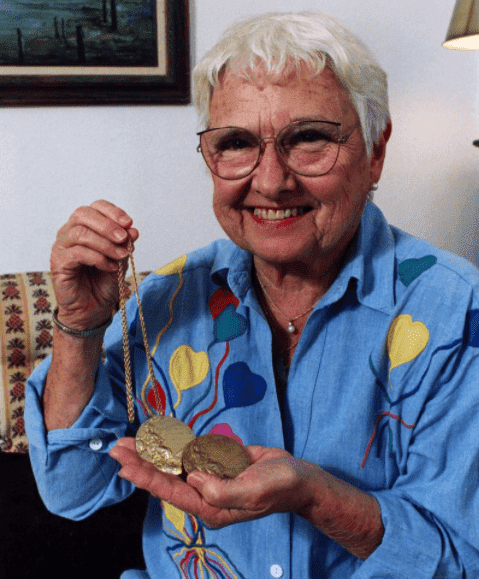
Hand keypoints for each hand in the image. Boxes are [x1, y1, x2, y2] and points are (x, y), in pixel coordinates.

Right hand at [51, 200, 138, 329]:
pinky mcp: (58, 264)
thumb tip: (133, 230)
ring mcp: (61, 248)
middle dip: (107, 225)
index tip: (129, 223)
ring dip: (105, 243)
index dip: (112, 212)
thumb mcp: (120, 259)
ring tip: (121, 256)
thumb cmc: (104, 282)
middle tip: (124, 238)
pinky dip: (98, 258)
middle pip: (83, 214)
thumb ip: (124, 244)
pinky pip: (77, 253)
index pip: (94, 207)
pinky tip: (109, 267)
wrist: (93, 309)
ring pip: (80, 233)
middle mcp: (69, 233)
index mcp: (84, 227)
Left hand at [109, 437, 311, 528]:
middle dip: (140, 462)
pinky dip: (175, 443)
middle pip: (165, 476)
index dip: (146, 476)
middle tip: (116, 448)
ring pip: (175, 463)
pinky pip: (192, 452)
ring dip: (153, 450)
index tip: (125, 465)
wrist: (298, 478)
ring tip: (130, 440)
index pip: (171, 490)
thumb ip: (220, 490)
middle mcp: (204, 493)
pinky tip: (159, 438)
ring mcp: (210, 477)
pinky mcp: (217, 462)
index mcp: (210, 506)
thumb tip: (191, 476)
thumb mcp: (253, 492)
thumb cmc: (279, 486)